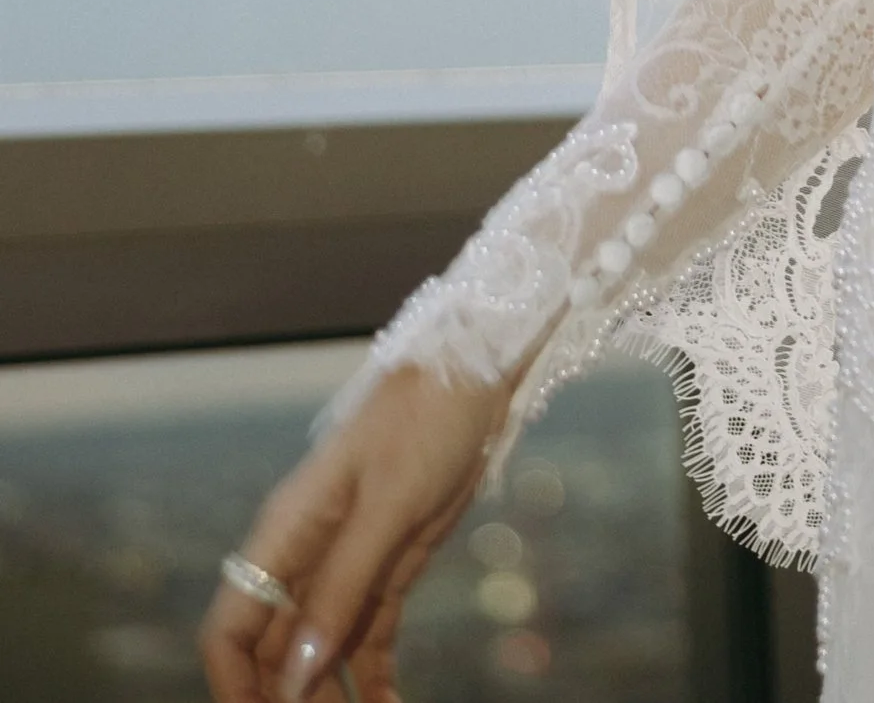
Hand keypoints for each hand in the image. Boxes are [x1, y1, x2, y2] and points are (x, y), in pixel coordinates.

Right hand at [198, 360, 506, 702]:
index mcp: (286, 533)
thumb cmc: (426, 418)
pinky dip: (373, 681)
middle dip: (286, 701)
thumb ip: (341, 588)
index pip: (230, 628)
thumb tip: (292, 675)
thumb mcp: (387, 505)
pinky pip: (367, 640)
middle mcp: (305, 557)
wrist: (477, 369)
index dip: (234, 687)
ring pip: (318, 655)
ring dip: (329, 699)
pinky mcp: (387, 569)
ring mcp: (345, 565)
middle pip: (272, 653)